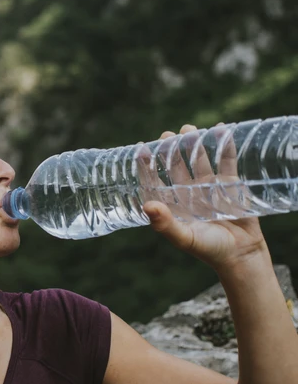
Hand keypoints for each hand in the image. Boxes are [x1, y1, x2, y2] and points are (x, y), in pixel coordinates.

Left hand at [138, 123, 269, 272]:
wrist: (242, 255)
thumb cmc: (209, 249)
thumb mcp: (185, 238)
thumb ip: (165, 224)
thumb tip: (147, 206)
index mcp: (172, 202)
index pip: (155, 179)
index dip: (146, 164)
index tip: (141, 147)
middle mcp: (187, 191)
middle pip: (176, 164)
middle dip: (171, 148)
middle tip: (168, 134)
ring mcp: (208, 185)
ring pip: (199, 158)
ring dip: (194, 142)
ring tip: (189, 129)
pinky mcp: (229, 183)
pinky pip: (226, 160)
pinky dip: (224, 145)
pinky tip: (221, 130)